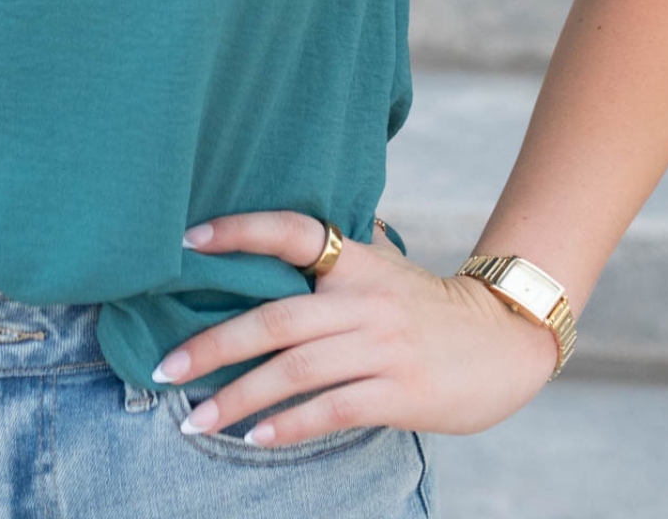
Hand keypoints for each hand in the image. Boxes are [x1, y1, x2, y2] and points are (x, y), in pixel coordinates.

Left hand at [156, 210, 560, 442]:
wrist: (503, 340)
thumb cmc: (426, 305)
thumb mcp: (383, 266)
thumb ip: (336, 255)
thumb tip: (274, 243)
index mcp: (354, 260)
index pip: (290, 231)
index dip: (239, 232)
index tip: (187, 241)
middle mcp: (362, 299)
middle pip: (275, 317)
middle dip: (213, 345)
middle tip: (164, 367)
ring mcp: (381, 346)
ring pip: (294, 370)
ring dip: (238, 397)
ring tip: (194, 421)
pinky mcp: (398, 392)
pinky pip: (331, 409)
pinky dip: (289, 425)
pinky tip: (255, 437)